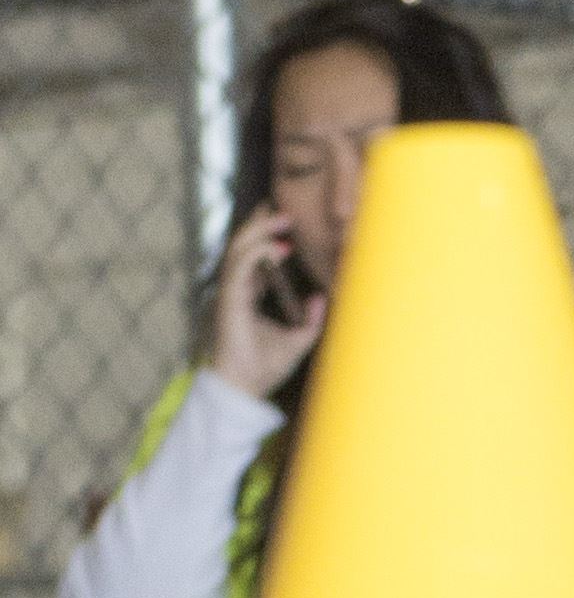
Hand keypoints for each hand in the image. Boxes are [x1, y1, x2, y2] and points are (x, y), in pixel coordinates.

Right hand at [204, 207, 324, 404]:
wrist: (244, 389)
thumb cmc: (264, 369)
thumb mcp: (297, 341)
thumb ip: (310, 321)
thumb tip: (321, 298)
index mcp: (246, 296)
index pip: (251, 257)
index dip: (266, 237)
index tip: (287, 226)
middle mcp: (235, 290)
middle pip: (242, 246)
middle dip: (260, 223)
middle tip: (282, 207)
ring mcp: (229, 294)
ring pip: (239, 250)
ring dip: (260, 231)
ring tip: (282, 217)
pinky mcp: (228, 301)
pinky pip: (240, 268)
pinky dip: (256, 254)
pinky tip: (277, 247)